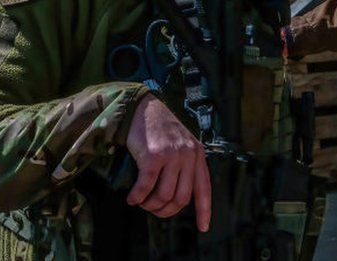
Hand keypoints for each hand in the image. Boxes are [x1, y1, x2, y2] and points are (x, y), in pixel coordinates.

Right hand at [126, 94, 210, 231]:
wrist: (143, 109)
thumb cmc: (160, 131)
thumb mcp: (182, 144)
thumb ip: (185, 166)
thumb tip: (177, 198)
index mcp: (198, 155)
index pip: (204, 188)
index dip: (204, 210)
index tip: (203, 227)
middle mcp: (189, 156)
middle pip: (182, 198)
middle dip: (166, 211)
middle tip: (153, 209)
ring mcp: (172, 155)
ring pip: (164, 196)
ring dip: (150, 205)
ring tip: (142, 202)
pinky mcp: (154, 156)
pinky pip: (146, 187)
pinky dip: (138, 197)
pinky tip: (132, 198)